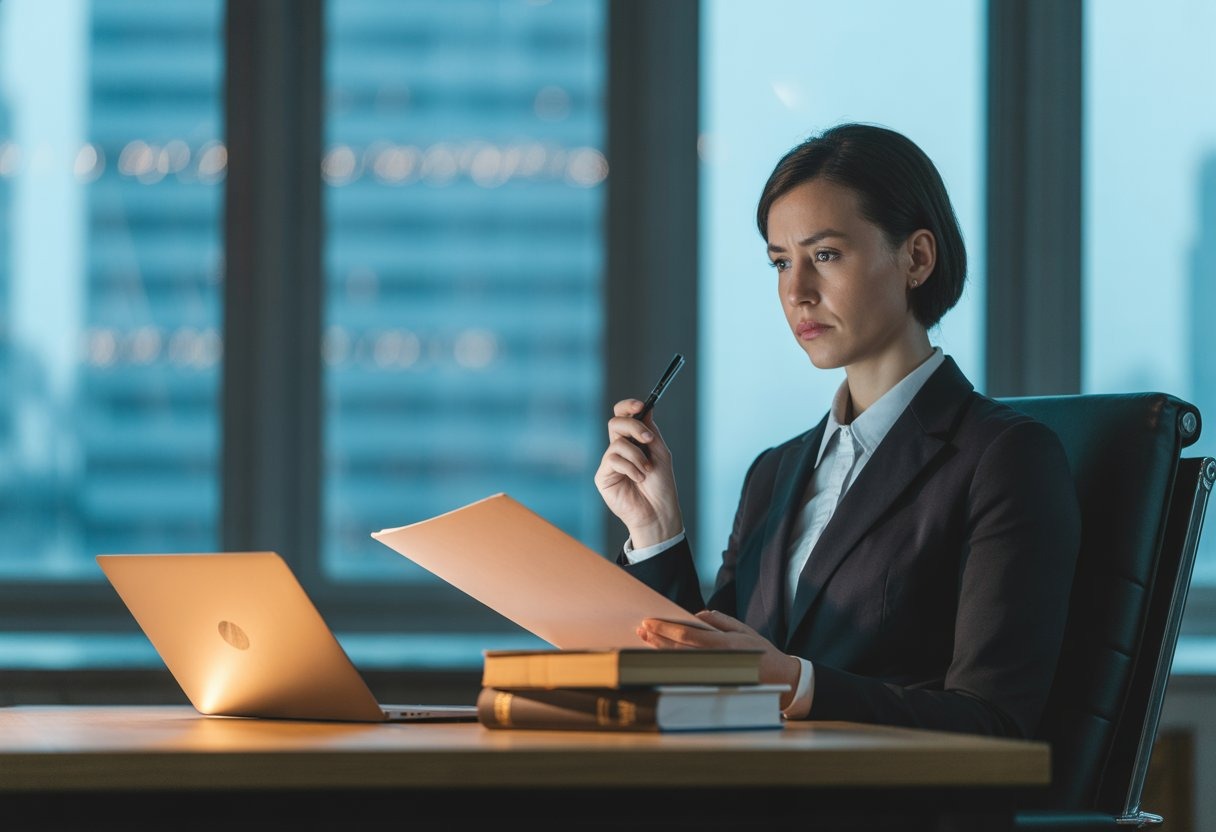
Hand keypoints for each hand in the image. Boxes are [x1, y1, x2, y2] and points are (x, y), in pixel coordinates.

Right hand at [594, 398, 683, 547]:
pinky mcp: (603, 476)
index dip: (628, 406)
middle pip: (616, 423)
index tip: (640, 405)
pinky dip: (630, 467)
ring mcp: (610, 462)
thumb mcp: (660, 452)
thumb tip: (646, 408)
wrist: (659, 511)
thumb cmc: (661, 485)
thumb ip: (650, 431)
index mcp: (633, 441)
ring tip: (646, 471)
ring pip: (617, 443)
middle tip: (648, 440)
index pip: (623, 416)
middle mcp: (619, 449)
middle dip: (634, 427)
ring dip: (637, 456)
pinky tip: (638, 478)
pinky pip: (613, 459)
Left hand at [637, 610, 801, 709]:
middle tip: (641, 629)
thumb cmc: (761, 652)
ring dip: (659, 650)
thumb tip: (696, 615)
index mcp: (724, 643)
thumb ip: (719, 620)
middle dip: (657, 638)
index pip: (687, 634)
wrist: (780, 681)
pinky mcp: (712, 685)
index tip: (649, 621)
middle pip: (678, 648)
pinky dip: (670, 664)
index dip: (665, 628)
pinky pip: (685, 673)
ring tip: (645, 640)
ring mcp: (713, 674)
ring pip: (678, 661)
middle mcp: (716, 660)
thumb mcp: (743, 629)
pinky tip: (659, 657)